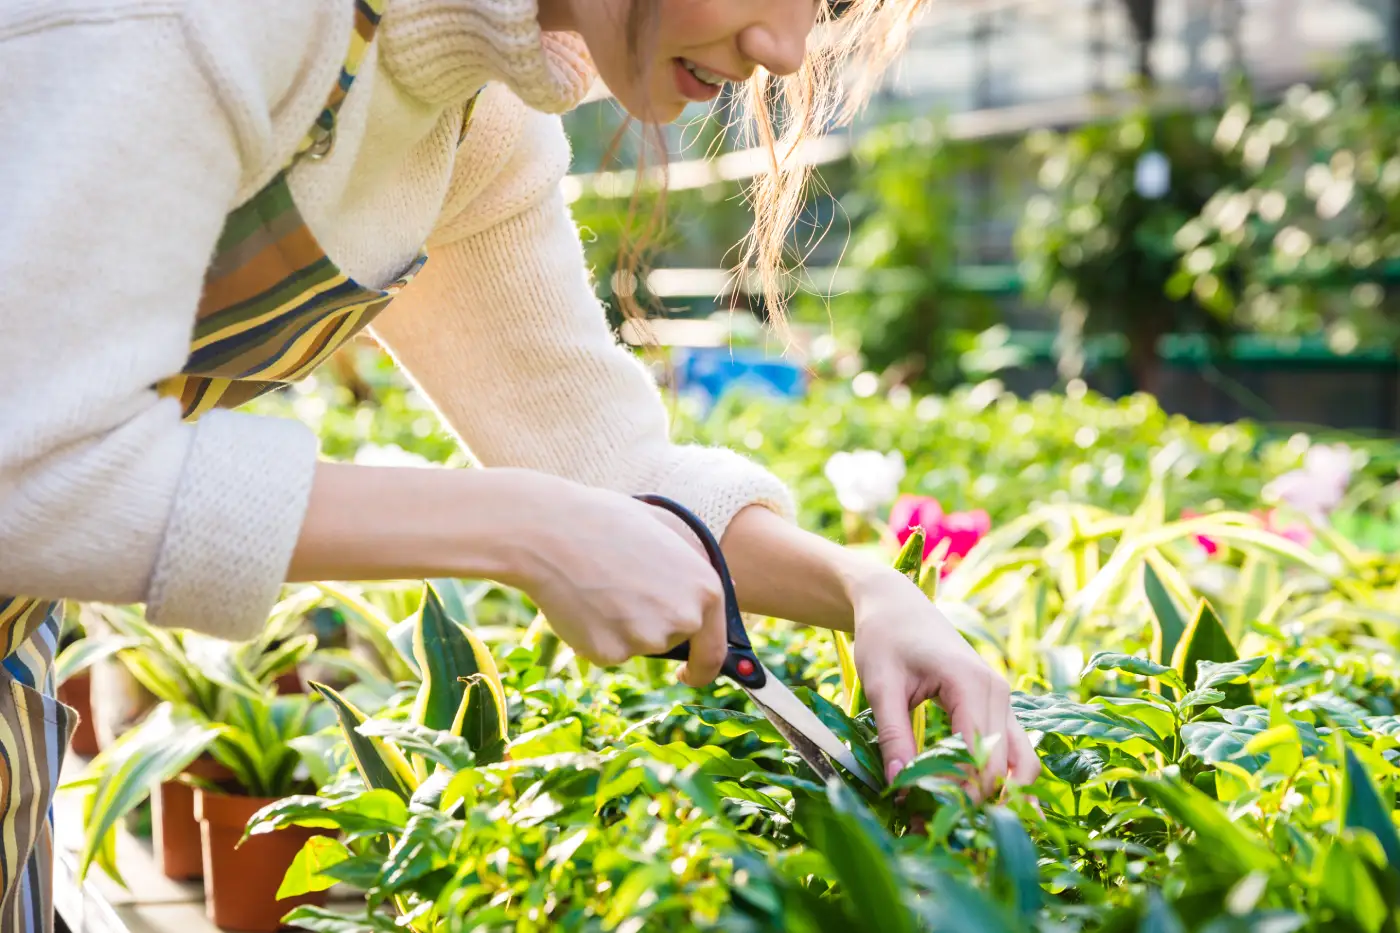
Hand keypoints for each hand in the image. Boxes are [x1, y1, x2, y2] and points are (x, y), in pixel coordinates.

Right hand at [506, 476, 728, 684]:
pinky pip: (606, 651)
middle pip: (671, 642)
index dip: (702, 666)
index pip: (715, 649)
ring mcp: (647, 639)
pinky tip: (581, 601)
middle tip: (621, 594)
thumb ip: (695, 564)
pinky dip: (594, 634)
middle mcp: (683, 618)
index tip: (688, 672)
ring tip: (598, 586)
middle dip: (651, 627)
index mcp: (706, 589)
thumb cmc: (605, 520)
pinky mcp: (610, 653)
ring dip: (621, 628)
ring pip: (637, 645)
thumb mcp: (664, 530)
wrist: (550, 531)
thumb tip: (722, 589)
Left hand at [851, 568, 1039, 799]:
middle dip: (973, 801)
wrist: (896, 604)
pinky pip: (1013, 750)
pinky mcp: (997, 705)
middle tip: (932, 825)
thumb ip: (893, 734)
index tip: (922, 815)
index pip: (978, 755)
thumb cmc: (885, 637)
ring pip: (1021, 762)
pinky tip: (977, 802)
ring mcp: (1003, 699)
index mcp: (971, 683)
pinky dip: (1001, 779)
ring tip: (960, 820)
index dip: (956, 792)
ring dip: (998, 795)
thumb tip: (900, 785)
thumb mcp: (880, 684)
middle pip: (1003, 766)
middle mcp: (998, 692)